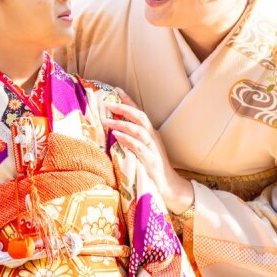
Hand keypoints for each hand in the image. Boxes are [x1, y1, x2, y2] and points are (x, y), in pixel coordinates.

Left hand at [102, 91, 193, 213]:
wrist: (169, 186)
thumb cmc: (153, 168)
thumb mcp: (142, 150)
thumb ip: (131, 139)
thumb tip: (114, 129)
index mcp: (150, 134)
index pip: (139, 112)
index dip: (129, 101)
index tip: (116, 90)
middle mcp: (153, 138)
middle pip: (140, 117)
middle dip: (124, 108)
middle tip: (108, 103)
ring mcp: (153, 149)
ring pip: (139, 130)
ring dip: (122, 124)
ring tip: (107, 121)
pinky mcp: (151, 161)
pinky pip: (139, 147)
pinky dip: (128, 140)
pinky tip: (117, 136)